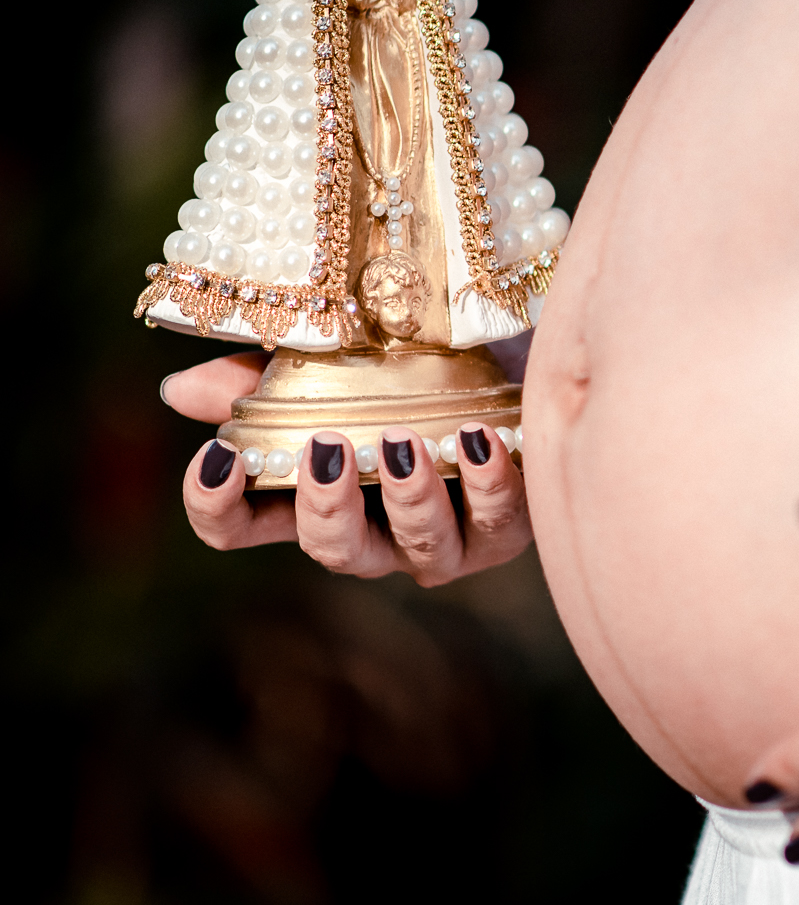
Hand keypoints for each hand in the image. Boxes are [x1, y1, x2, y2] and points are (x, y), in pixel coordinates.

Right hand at [166, 353, 533, 584]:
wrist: (512, 355)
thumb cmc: (412, 367)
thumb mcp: (338, 359)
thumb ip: (264, 375)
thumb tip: (181, 389)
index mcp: (317, 493)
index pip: (240, 525)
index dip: (216, 508)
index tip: (215, 459)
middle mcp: (374, 530)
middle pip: (331, 548)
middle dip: (325, 507)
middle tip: (325, 450)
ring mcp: (442, 539)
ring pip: (418, 545)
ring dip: (408, 496)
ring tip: (403, 442)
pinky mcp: (505, 528)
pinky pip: (499, 520)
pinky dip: (487, 482)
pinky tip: (479, 439)